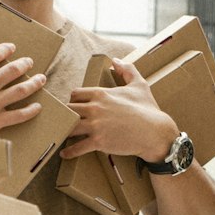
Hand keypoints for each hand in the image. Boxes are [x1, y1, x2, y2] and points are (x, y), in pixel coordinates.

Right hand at [0, 37, 46, 137]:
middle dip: (23, 64)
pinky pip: (19, 115)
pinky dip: (31, 110)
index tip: (12, 47)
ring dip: (34, 83)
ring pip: (21, 90)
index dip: (5, 49)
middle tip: (29, 62)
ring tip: (42, 79)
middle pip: (12, 70)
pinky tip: (38, 107)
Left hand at [60, 59, 176, 161]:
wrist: (155, 132)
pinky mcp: (99, 142)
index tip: (74, 107)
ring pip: (70, 127)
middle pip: (69, 110)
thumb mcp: (140, 85)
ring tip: (59, 136)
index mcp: (101, 93)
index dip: (73, 100)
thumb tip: (116, 60)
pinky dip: (70, 151)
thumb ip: (127, 70)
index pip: (76, 94)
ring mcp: (95, 125)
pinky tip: (64, 153)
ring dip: (64, 132)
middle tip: (63, 121)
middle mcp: (95, 108)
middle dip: (66, 115)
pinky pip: (78, 147)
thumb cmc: (148, 109)